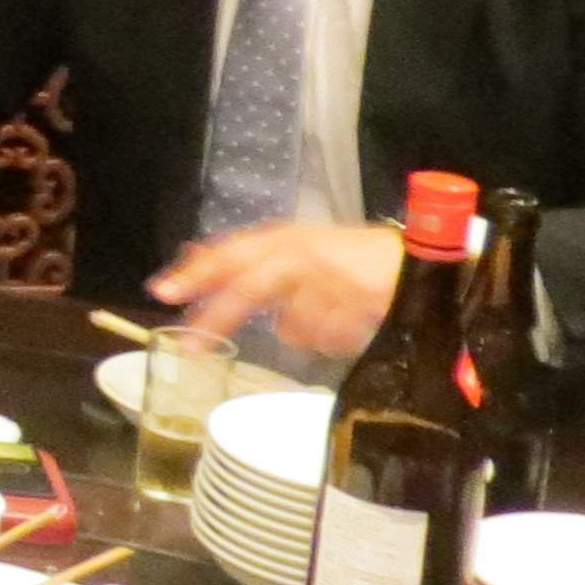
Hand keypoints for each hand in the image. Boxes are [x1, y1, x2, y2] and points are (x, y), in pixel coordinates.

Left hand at [148, 220, 403, 355]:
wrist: (422, 259)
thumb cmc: (353, 257)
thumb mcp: (299, 249)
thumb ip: (253, 260)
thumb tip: (194, 261)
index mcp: (284, 238)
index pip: (230, 253)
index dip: (197, 272)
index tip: (162, 292)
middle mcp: (302, 253)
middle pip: (248, 288)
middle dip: (218, 318)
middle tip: (189, 346)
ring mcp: (330, 279)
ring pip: (291, 326)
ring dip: (304, 330)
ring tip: (332, 316)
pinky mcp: (357, 304)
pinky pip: (326, 338)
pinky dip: (333, 338)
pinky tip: (351, 323)